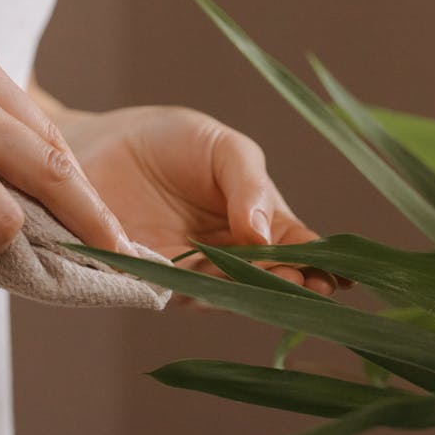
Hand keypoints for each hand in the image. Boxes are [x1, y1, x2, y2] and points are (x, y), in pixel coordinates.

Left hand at [57, 104, 338, 295]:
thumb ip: (249, 184)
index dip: (320, 263)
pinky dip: (199, 291)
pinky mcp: (152, 278)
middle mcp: (232, 254)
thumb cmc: (169, 141)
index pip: (299, 248)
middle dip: (291, 285)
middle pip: (271, 279)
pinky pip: (180, 292)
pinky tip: (216, 284)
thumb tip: (264, 234)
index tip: (336, 274)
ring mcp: (193, 270)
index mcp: (260, 220)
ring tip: (271, 286)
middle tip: (308, 286)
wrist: (98, 145)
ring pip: (230, 293)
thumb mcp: (223, 149)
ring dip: (251, 293)